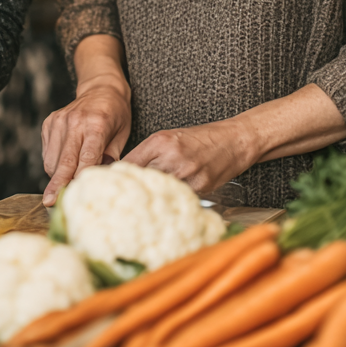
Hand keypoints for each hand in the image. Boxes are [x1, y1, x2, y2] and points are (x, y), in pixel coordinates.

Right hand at [42, 77, 130, 204]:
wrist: (101, 88)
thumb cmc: (116, 113)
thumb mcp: (123, 134)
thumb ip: (111, 157)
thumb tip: (101, 181)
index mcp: (96, 124)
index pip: (86, 157)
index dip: (79, 178)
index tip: (74, 195)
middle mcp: (74, 121)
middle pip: (64, 160)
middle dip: (57, 183)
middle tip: (49, 202)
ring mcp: (59, 121)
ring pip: (53, 159)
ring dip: (57, 176)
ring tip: (66, 184)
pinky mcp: (49, 122)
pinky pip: (48, 152)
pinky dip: (54, 164)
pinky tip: (64, 165)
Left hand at [123, 120, 255, 194]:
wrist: (233, 140)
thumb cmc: (199, 139)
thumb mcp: (169, 138)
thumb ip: (148, 154)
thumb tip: (127, 173)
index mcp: (159, 142)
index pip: (129, 164)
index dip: (119, 178)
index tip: (112, 188)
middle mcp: (170, 156)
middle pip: (142, 180)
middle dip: (134, 191)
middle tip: (123, 203)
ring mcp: (186, 172)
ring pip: (160, 192)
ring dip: (153, 200)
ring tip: (145, 208)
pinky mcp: (201, 186)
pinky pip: (180, 198)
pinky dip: (174, 201)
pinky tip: (169, 205)